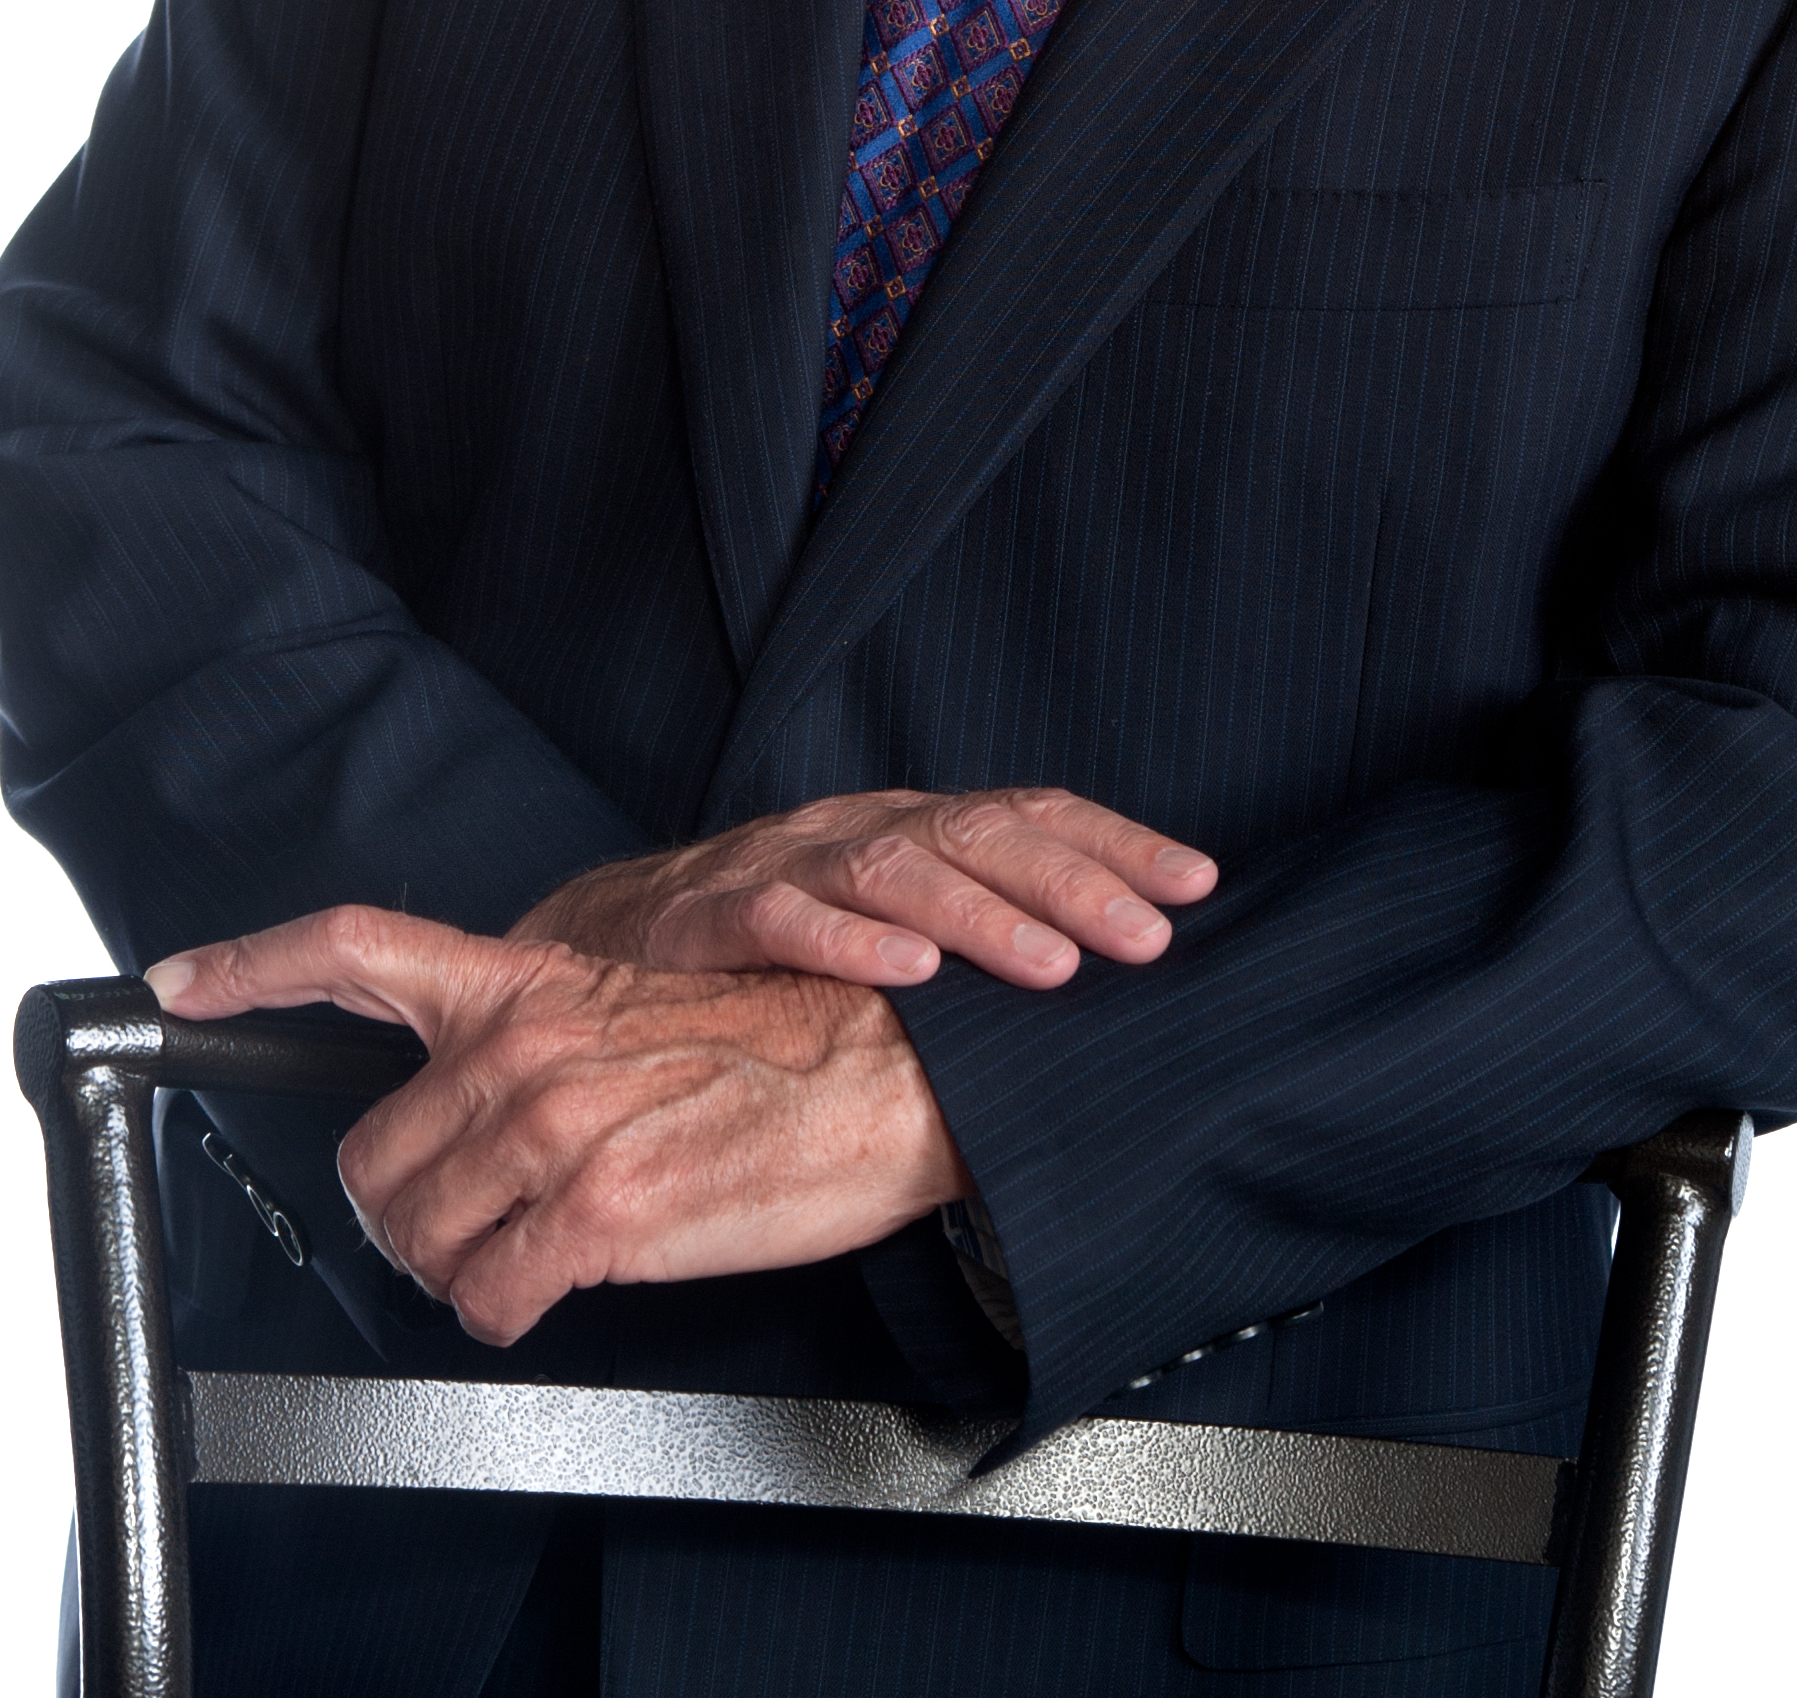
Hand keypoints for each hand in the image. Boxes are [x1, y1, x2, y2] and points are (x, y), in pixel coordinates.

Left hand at [147, 905, 962, 1344]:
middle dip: (400, 1213)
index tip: (182, 982)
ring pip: (419, 1241)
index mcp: (533, 980)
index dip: (251, 967)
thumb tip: (480, 1095)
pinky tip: (549, 1291)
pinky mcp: (604, 1214)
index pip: (356, 948)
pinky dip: (504, 1315)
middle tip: (453, 1226)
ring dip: (454, 1272)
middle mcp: (528, 1044)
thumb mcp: (641, 1004)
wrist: (895, 1071)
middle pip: (372, 1159)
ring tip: (515, 1260)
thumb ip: (543, 1034)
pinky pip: (491, 1300)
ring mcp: (559, 1128)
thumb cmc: (791, 1039)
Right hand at [511, 786, 1216, 993]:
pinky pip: (779, 916)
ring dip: (979, 916)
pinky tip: (905, 974)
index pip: (1030, 814)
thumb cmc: (766, 947)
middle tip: (1149, 936)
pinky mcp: (706, 914)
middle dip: (1073, 883)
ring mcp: (782, 863)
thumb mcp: (880, 932)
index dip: (1116, 844)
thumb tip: (1101, 982)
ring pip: (893, 868)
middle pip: (978, 834)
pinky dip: (845, 941)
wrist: (596, 944)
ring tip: (1052, 966)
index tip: (1201, 884)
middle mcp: (857, 829)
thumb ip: (970, 938)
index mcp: (909, 828)